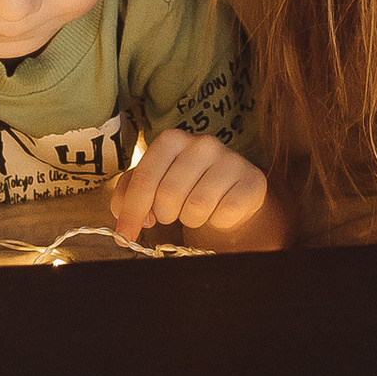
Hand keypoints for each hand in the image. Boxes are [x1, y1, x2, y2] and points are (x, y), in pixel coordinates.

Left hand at [112, 131, 275, 246]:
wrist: (230, 193)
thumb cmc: (186, 187)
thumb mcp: (153, 184)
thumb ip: (129, 195)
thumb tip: (125, 224)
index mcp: (172, 140)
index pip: (144, 179)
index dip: (132, 212)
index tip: (124, 235)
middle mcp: (202, 144)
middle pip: (168, 195)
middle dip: (165, 214)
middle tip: (172, 213)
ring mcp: (230, 159)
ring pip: (196, 207)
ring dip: (191, 219)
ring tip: (197, 210)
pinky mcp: (252, 180)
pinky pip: (224, 214)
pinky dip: (217, 221)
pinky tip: (219, 211)